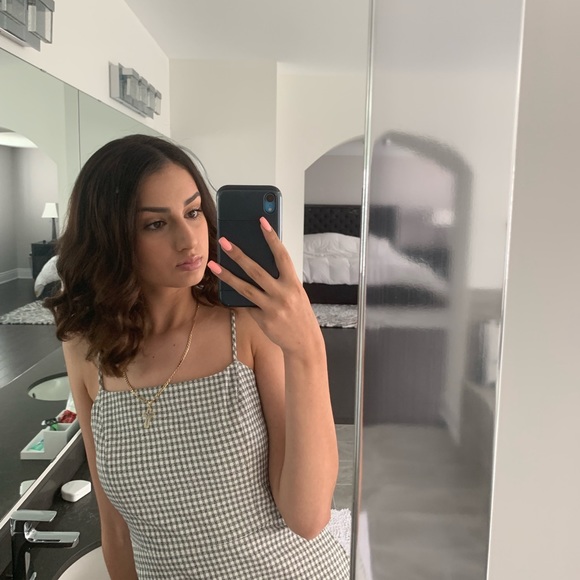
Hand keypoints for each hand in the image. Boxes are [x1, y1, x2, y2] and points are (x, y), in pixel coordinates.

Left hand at [207, 218, 321, 355]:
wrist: (304, 342)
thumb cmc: (298, 313)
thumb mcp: (295, 293)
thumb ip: (280, 279)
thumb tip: (260, 263)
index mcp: (293, 283)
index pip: (281, 255)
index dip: (271, 237)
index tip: (262, 221)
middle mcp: (283, 293)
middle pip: (256, 270)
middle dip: (239, 254)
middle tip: (224, 241)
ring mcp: (272, 307)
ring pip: (245, 288)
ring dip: (227, 275)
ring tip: (213, 264)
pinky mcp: (262, 319)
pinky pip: (245, 305)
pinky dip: (234, 297)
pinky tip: (221, 288)